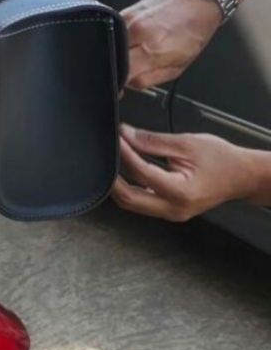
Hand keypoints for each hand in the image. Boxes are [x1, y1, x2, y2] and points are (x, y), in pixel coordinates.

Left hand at [112, 125, 258, 221]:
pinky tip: (126, 173)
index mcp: (180, 191)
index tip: (116, 139)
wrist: (243, 176)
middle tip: (105, 156)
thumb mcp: (188, 144)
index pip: (141, 173)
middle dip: (112, 178)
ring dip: (119, 185)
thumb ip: (154, 141)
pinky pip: (141, 203)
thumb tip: (126, 134)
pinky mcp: (168, 212)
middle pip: (128, 198)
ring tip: (114, 162)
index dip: (124, 155)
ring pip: (132, 204)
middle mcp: (173, 209)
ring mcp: (170, 214)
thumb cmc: (222, 158)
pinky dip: (130, 188)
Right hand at [121, 0, 221, 90]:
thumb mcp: (178, 67)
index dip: (119, 83)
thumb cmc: (195, 31)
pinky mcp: (125, 11)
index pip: (121, 74)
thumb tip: (127, 84)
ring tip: (135, 51)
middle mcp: (137, 33)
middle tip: (133, 67)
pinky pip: (114, 33)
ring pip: (111, 46)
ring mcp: (129, 20)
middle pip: (114, 60)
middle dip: (119, 67)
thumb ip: (149, 79)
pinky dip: (120, 41)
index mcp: (152, 50)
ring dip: (120, 54)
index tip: (121, 86)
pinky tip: (134, 40)